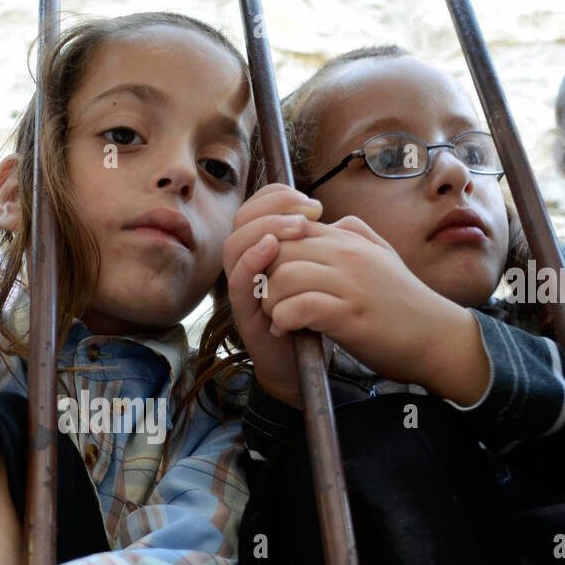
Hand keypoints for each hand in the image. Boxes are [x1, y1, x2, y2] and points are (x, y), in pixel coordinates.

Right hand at [222, 183, 321, 405]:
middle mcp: (248, 266)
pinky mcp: (244, 315)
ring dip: (264, 229)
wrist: (305, 368)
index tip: (313, 204)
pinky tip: (271, 249)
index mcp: (264, 250)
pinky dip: (251, 261)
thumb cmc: (312, 317)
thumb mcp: (319, 273)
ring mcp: (243, 290)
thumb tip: (331, 217)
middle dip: (273, 207)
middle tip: (308, 213)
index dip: (278, 196)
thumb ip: (318, 246)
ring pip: (233, 247)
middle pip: (241, 221)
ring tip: (296, 228)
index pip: (258, 208)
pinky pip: (237, 283)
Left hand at [259, 215, 490, 404]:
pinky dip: (283, 320)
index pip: (288, 226)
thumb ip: (354, 234)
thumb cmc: (404, 303)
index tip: (271, 275)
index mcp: (349, 239)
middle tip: (268, 298)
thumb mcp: (382, 255)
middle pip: (278, 249)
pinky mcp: (349, 315)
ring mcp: (349, 283)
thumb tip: (328, 220)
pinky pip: (298, 307)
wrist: (437, 337)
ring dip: (270, 300)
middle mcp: (347, 255)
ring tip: (277, 317)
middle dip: (263, 276)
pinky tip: (288, 330)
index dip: (269, 251)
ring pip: (283, 276)